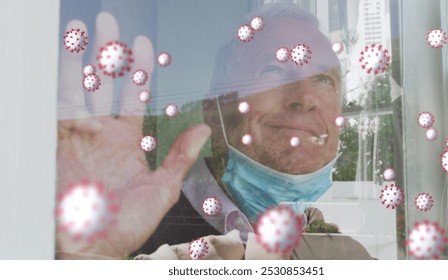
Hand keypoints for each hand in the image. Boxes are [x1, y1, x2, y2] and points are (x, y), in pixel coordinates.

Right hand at [56, 13, 209, 258]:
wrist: (91, 247)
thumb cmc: (127, 224)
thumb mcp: (162, 188)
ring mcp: (77, 137)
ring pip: (78, 89)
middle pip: (104, 85)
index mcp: (127, 141)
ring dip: (81, 61)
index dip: (139, 71)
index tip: (145, 45)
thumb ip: (180, 157)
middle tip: (108, 24)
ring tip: (83, 31)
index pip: (133, 97)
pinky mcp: (55, 145)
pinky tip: (69, 75)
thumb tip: (204, 128)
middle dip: (107, 55)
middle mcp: (101, 133)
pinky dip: (64, 93)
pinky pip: (58, 111)